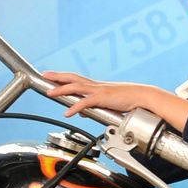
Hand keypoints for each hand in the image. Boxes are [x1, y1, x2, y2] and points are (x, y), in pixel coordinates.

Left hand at [40, 70, 163, 118]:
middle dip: (57, 77)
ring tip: (49, 93)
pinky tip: (68, 112)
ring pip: (76, 87)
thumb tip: (81, 111)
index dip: (63, 76)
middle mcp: (96, 85)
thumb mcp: (108, 103)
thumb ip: (93, 106)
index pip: (76, 79)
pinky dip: (75, 107)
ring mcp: (99, 91)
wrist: (143, 97)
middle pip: (72, 78)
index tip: (52, 75)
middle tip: (44, 75)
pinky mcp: (103, 98)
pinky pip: (86, 103)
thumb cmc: (129, 100)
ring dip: (61, 89)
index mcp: (97, 86)